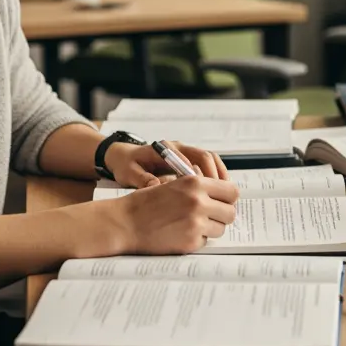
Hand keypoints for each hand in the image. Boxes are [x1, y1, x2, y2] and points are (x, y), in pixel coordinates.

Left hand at [105, 140, 228, 188]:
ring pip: (209, 162)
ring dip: (218, 178)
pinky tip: (214, 195)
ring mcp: (183, 155)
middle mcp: (178, 149)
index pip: (193, 157)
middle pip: (207, 157)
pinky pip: (204, 168)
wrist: (121, 157)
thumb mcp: (129, 172)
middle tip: (223, 195)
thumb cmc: (126, 164)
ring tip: (224, 197)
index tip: (209, 190)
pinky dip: (212, 180)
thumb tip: (156, 186)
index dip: (204, 173)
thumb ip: (142, 178)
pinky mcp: (184, 163)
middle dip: (217, 176)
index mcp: (166, 149)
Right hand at [107, 176, 239, 254]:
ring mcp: (196, 224)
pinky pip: (206, 241)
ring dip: (210, 228)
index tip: (222, 202)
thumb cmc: (145, 203)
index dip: (227, 198)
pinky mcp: (190, 242)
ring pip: (221, 229)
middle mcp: (199, 202)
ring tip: (191, 225)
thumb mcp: (173, 183)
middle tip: (209, 216)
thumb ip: (198, 187)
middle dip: (221, 215)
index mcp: (195, 183)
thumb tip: (220, 194)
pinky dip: (197, 239)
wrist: (124, 222)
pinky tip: (180, 233)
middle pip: (230, 212)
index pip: (232, 191)